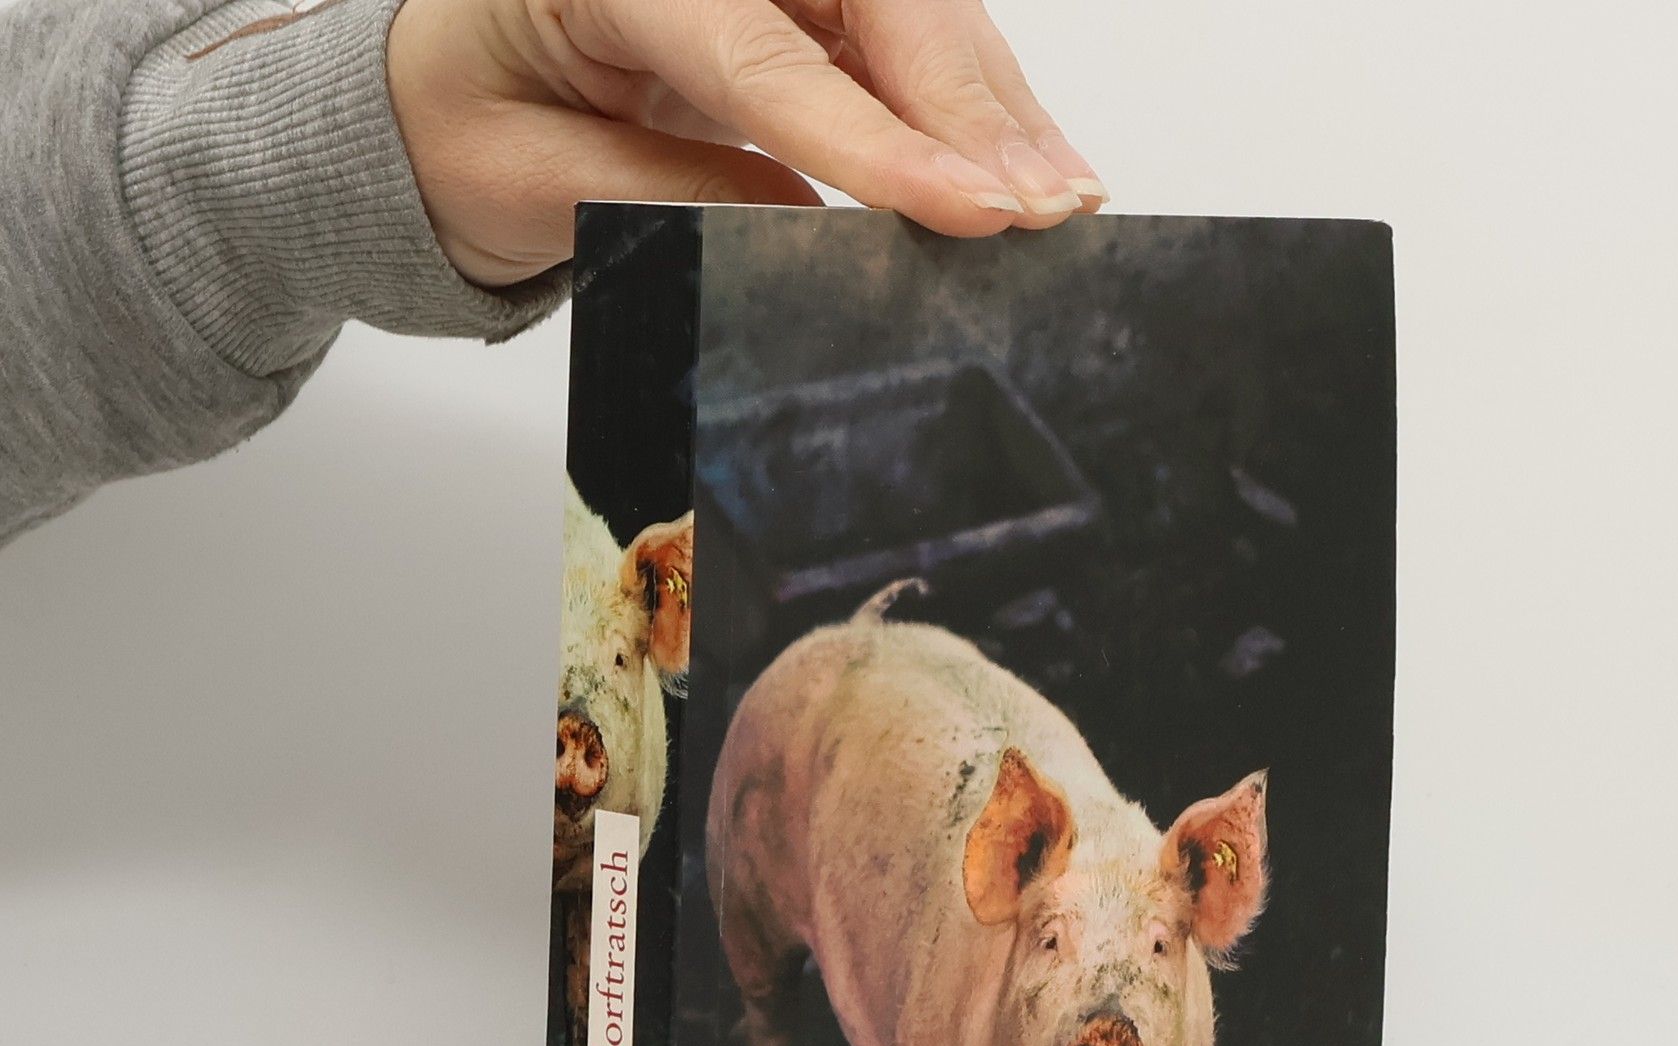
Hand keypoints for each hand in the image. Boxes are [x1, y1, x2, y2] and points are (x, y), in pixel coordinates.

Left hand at [387, 0, 1106, 287]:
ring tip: (1065, 198)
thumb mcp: (521, 180)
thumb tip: (804, 219)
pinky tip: (1022, 169)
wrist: (439, 86)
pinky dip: (969, 110)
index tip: (972, 207)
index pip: (766, 55)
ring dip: (994, 111)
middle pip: (874, 4)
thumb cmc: (459, 121)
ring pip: (912, 15)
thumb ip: (659, 194)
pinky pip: (902, 43)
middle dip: (973, 109)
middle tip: (1052, 207)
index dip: (879, 139)